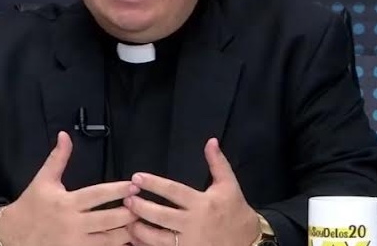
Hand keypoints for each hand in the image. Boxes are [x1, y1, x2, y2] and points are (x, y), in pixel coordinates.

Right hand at [0, 131, 138, 245]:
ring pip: (108, 240)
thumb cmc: (30, 206)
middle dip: (129, 213)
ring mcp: (74, 244)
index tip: (135, 185)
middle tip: (146, 206)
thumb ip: (58, 158)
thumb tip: (65, 135)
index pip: (97, 195)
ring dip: (127, 233)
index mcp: (67, 203)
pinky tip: (129, 242)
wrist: (11, 236)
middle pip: (108, 220)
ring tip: (143, 224)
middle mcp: (72, 224)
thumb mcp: (43, 180)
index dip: (118, 190)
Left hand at [123, 138, 258, 245]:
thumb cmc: (235, 210)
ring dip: (140, 229)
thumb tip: (211, 141)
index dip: (153, 184)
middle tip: (127, 199)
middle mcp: (193, 223)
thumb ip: (217, 162)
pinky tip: (136, 240)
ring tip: (127, 220)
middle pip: (161, 215)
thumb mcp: (229, 184)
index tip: (137, 177)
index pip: (173, 191)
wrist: (248, 242)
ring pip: (158, 238)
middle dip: (141, 207)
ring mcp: (189, 242)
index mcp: (201, 203)